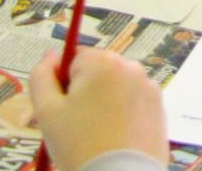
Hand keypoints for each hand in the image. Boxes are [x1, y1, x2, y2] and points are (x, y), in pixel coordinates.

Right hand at [28, 47, 166, 170]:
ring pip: (115, 90)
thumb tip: (49, 56)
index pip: (74, 59)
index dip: (63, 84)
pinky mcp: (160, 110)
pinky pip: (133, 105)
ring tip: (96, 136)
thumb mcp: (47, 112)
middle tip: (76, 126)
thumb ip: (41, 77)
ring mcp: (149, 89)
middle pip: (97, 73)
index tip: (62, 109)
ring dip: (104, 105)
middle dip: (85, 94)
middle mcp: (131, 68)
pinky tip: (114, 140)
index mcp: (103, 62)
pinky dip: (123, 117)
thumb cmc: (79, 146)